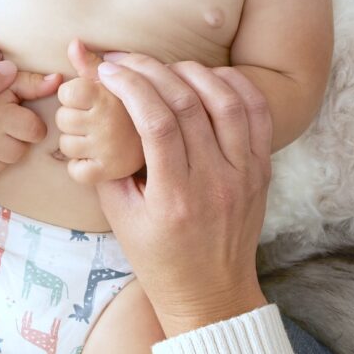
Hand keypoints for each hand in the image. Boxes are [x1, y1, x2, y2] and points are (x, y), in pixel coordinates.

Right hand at [0, 65, 61, 185]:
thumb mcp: (5, 81)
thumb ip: (33, 82)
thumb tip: (59, 80)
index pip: (36, 132)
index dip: (31, 124)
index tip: (16, 115)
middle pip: (20, 151)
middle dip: (15, 140)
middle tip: (0, 125)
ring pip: (3, 165)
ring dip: (1, 153)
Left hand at [55, 39, 146, 184]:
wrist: (172, 145)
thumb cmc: (136, 109)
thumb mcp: (117, 83)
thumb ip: (92, 64)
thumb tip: (73, 42)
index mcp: (111, 95)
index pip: (67, 92)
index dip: (76, 96)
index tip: (95, 100)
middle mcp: (109, 122)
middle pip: (63, 118)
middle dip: (76, 120)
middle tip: (102, 122)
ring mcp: (108, 149)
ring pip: (66, 145)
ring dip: (79, 145)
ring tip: (103, 140)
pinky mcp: (108, 173)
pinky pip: (76, 171)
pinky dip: (82, 168)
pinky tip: (100, 160)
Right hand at [91, 55, 272, 337]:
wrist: (213, 294)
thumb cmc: (160, 260)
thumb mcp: (121, 220)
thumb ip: (106, 167)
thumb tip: (91, 114)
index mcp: (175, 198)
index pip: (156, 122)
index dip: (131, 86)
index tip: (109, 70)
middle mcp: (215, 182)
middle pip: (188, 104)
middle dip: (152, 70)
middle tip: (128, 60)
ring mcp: (244, 174)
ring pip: (226, 101)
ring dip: (193, 72)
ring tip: (165, 65)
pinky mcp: (262, 170)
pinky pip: (257, 113)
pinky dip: (234, 85)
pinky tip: (208, 76)